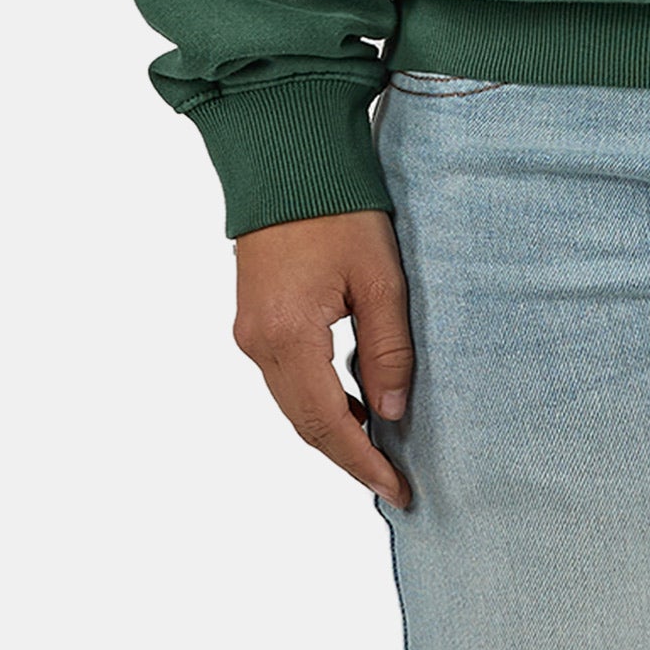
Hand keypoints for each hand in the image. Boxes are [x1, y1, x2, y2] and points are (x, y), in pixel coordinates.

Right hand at [232, 209, 414, 507]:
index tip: (398, 491)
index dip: (363, 463)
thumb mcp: (380, 277)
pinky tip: (353, 399)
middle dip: (350, 455)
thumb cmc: (339, 208)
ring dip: (334, 427)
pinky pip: (287, 378)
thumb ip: (387, 349)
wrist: (288, 158)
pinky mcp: (254, 319)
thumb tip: (392, 414)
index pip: (327, 425)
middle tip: (395, 478)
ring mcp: (250, 332)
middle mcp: (258, 344)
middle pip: (305, 423)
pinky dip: (318, 398)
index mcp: (288, 337)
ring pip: (294, 404)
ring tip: (382, 444)